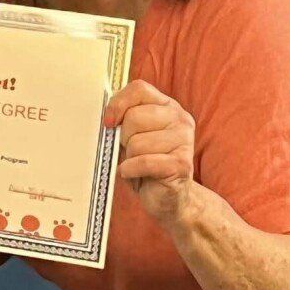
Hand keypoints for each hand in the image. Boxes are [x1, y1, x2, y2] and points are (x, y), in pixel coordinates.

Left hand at [103, 79, 196, 227]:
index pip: (139, 89)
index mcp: (168, 107)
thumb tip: (106, 118)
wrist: (169, 199)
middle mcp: (180, 119)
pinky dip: (131, 170)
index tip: (109, 123)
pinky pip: (144, 162)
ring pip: (137, 143)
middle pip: (134, 117)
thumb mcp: (131, 138)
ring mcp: (184, 141)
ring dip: (129, 158)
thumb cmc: (145, 167)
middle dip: (123, 139)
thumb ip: (122, 122)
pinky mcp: (181, 164)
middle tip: (130, 153)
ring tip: (137, 166)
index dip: (118, 104)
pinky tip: (133, 174)